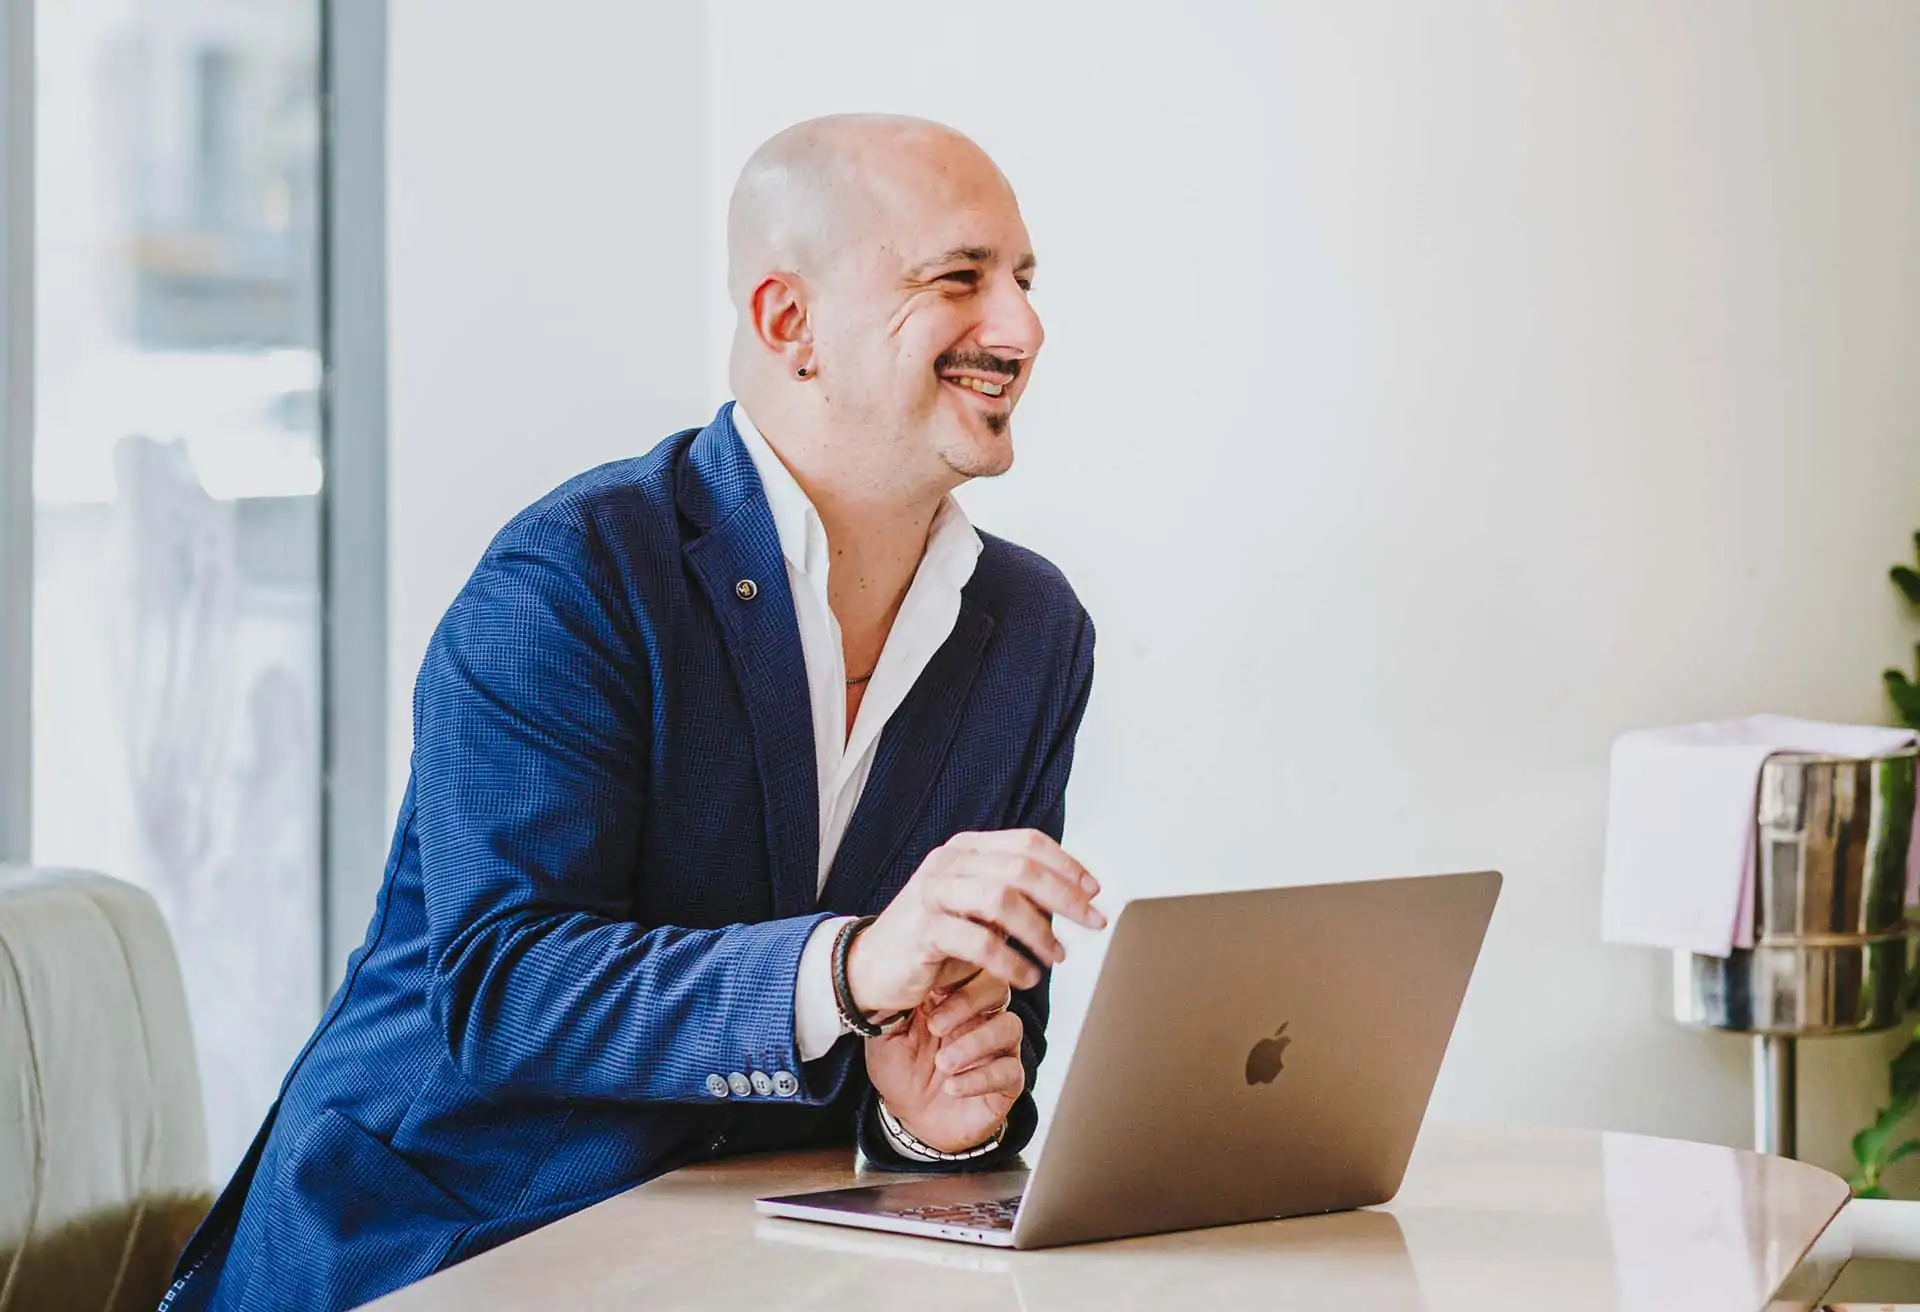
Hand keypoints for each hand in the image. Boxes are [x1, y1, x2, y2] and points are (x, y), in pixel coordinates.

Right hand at [846, 829, 1105, 1018]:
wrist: (873, 967)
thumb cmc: (932, 940)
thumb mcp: (976, 910)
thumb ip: (1014, 897)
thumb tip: (1072, 900)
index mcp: (966, 850)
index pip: (1027, 843)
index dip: (1067, 865)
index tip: (1095, 891)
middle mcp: (949, 862)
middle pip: (1021, 868)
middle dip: (1066, 897)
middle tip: (1093, 923)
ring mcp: (933, 892)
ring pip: (1002, 900)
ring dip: (1039, 931)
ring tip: (1057, 957)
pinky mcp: (923, 929)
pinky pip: (979, 941)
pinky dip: (1011, 961)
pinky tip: (1025, 976)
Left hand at [866, 970, 1023, 1153]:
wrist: (910, 1120)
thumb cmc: (900, 1071)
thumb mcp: (886, 1036)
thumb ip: (896, 1008)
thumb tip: (899, 979)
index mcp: (952, 998)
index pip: (968, 968)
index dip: (955, 974)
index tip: (928, 992)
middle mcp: (981, 1016)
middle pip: (997, 988)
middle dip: (968, 1002)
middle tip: (936, 1026)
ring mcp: (998, 1047)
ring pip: (1009, 1027)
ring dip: (975, 1043)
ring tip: (944, 1063)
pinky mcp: (1008, 1081)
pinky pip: (1009, 1071)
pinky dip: (981, 1078)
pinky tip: (954, 1087)